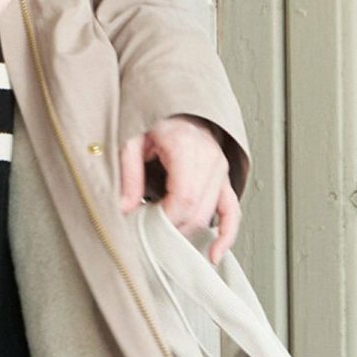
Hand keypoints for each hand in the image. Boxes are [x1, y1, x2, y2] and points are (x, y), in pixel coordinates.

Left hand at [119, 114, 239, 265]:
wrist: (173, 103)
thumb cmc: (151, 117)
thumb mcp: (130, 138)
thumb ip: (128, 173)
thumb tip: (125, 208)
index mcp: (187, 146)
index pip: (184, 197)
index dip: (166, 219)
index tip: (146, 225)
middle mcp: (210, 158)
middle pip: (198, 210)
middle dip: (172, 228)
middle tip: (148, 231)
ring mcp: (220, 169)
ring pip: (210, 214)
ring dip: (188, 231)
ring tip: (166, 239)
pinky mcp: (223, 177)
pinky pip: (231, 210)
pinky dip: (226, 234)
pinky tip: (214, 253)